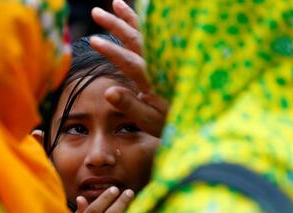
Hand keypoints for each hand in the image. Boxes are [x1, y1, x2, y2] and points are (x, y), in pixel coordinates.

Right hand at [91, 0, 167, 137]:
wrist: (199, 117)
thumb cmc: (170, 121)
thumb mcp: (148, 119)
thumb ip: (129, 105)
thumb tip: (107, 92)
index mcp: (152, 79)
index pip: (128, 61)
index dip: (111, 50)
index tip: (94, 40)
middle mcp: (159, 64)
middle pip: (135, 39)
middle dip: (115, 24)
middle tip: (96, 12)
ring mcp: (165, 58)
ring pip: (146, 33)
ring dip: (130, 18)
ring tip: (116, 3)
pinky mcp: (168, 58)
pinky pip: (156, 36)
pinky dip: (146, 25)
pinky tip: (138, 16)